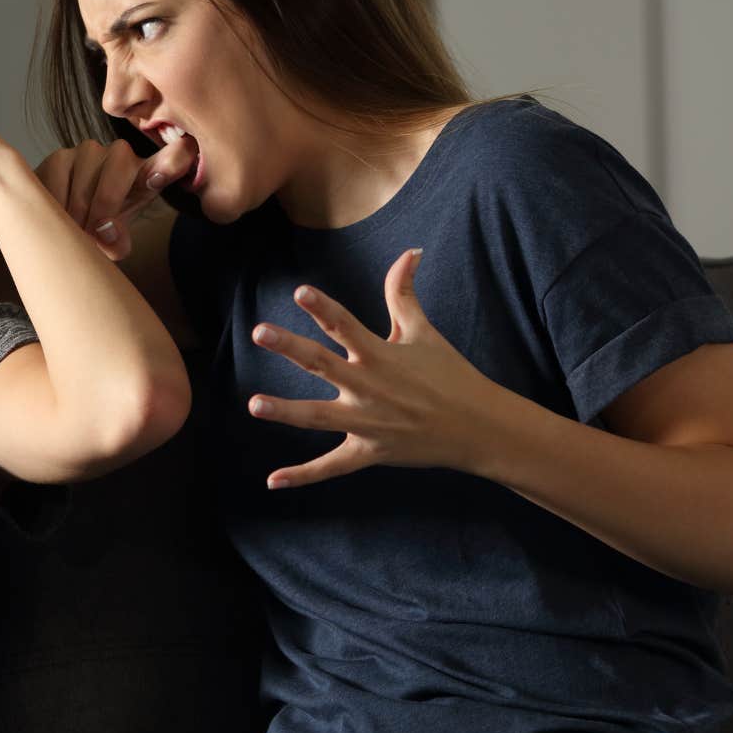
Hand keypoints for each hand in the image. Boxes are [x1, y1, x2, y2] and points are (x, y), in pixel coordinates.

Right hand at [35, 133, 196, 260]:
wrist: (60, 223)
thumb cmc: (98, 230)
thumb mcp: (114, 242)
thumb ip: (117, 243)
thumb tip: (108, 236)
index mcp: (148, 175)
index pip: (174, 158)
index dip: (172, 161)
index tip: (162, 174)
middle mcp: (122, 156)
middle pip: (121, 168)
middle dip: (105, 204)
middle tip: (93, 233)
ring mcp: (90, 152)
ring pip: (88, 175)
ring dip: (78, 209)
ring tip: (73, 230)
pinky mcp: (60, 156)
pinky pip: (59, 176)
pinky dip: (57, 201)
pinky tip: (56, 217)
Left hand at [244, 249, 507, 488]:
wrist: (478, 426)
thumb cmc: (449, 375)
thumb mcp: (423, 332)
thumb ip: (403, 293)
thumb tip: (409, 252)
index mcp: (380, 355)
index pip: (345, 325)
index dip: (322, 308)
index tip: (299, 292)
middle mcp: (369, 387)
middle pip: (323, 363)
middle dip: (290, 347)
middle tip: (260, 331)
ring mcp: (367, 422)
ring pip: (319, 417)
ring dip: (286, 411)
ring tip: (254, 404)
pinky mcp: (369, 452)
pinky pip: (332, 466)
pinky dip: (303, 475)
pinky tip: (273, 481)